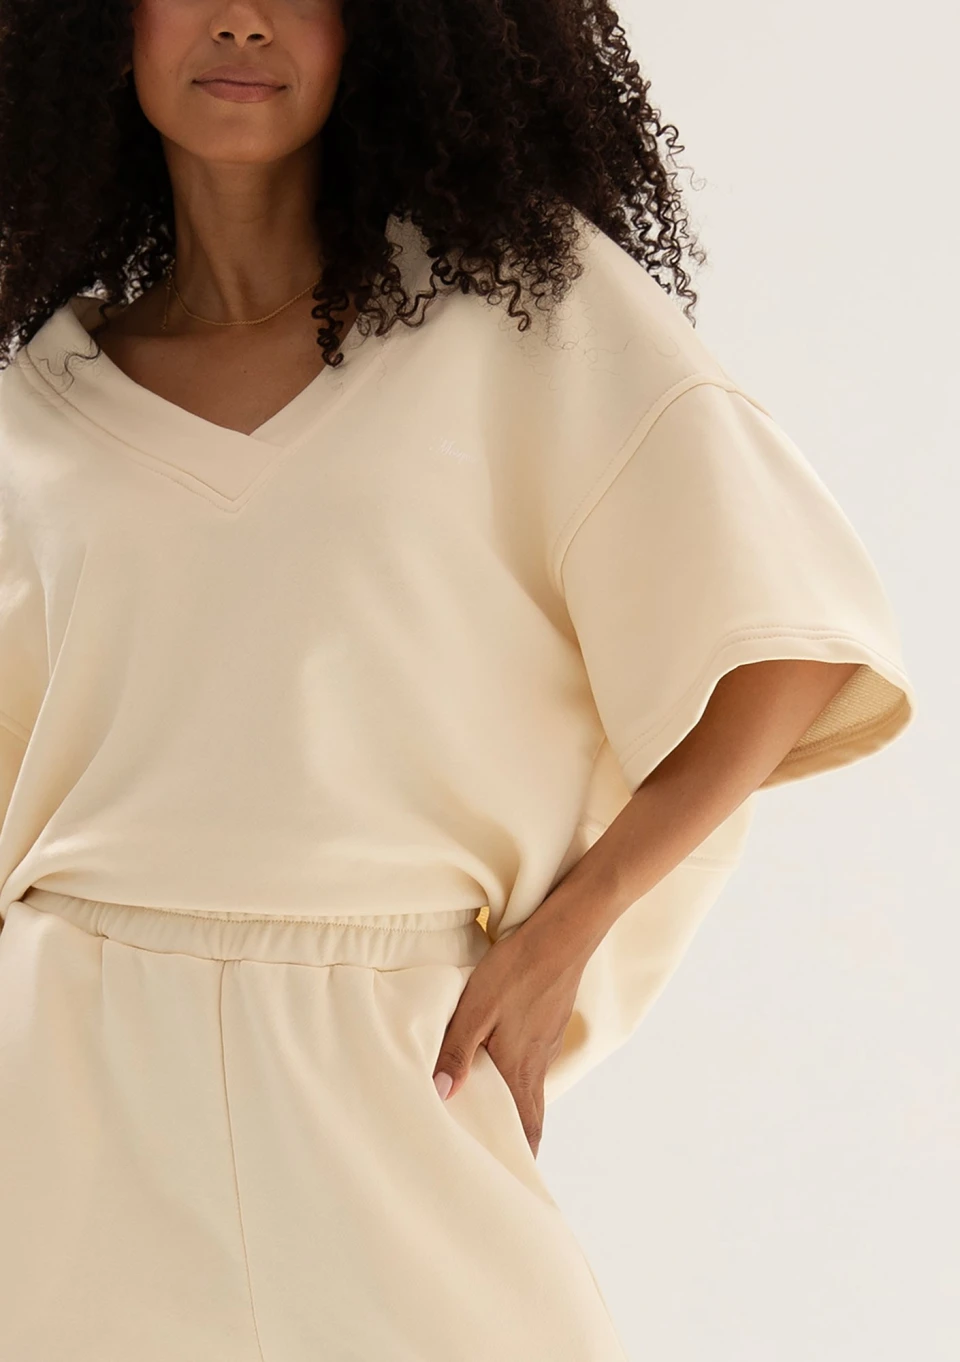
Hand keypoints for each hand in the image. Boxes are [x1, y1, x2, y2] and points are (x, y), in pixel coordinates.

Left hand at [431, 913, 587, 1156]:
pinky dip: (519, 1071)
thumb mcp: (476, 1008)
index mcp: (521, 1069)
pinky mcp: (550, 1020)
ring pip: (532, 1084)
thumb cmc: (518, 969)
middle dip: (516, 1138)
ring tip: (488, 1109)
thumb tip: (441, 1096)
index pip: (527, 1130)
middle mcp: (539, 1062)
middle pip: (532, 1114)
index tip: (511, 1181)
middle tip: (496, 1155)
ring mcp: (548, 1040)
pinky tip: (501, 1056)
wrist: (565, 933)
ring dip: (515, 1102)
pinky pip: (534, 1057)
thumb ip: (457, 1051)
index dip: (520, 1157)